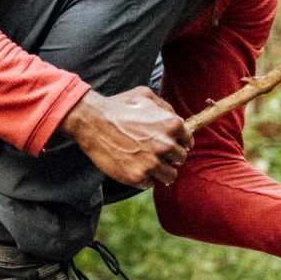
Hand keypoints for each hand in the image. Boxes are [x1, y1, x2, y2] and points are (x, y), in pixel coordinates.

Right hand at [60, 87, 192, 189]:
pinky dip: (145, 178)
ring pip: (170, 175)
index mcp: (172, 125)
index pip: (188, 141)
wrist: (92, 122)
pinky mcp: (138, 176)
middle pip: (180, 159)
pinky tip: (134, 166)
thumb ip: (166, 108)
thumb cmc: (118, 106)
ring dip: (161, 170)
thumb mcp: (145, 96)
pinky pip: (151, 183)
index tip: (170, 144)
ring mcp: (153, 163)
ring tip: (147, 162)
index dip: (179, 142)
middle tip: (154, 151)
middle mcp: (166, 145)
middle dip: (170, 156)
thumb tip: (179, 121)